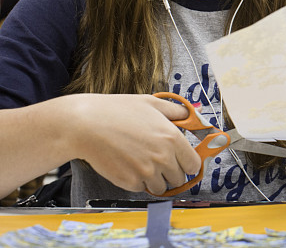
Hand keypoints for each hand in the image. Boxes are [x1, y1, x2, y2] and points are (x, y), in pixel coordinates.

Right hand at [67, 94, 201, 194]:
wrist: (85, 125)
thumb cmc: (118, 111)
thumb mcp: (152, 103)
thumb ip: (176, 110)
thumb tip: (192, 115)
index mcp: (172, 138)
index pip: (194, 164)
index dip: (188, 163)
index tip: (182, 161)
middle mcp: (163, 157)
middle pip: (179, 179)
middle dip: (172, 172)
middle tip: (159, 161)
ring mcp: (146, 172)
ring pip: (161, 187)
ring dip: (156, 179)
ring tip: (142, 163)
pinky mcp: (129, 182)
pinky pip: (141, 188)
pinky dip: (138, 181)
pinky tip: (128, 165)